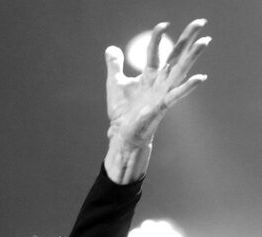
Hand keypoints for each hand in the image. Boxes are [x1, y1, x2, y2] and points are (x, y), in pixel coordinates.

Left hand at [105, 19, 209, 146]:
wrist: (121, 134)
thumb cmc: (122, 111)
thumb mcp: (115, 83)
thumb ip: (115, 65)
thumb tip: (111, 48)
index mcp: (149, 75)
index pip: (155, 51)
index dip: (158, 37)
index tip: (163, 24)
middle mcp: (159, 82)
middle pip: (175, 56)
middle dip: (187, 39)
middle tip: (200, 21)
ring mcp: (162, 94)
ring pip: (180, 71)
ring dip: (192, 56)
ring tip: (205, 41)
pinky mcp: (161, 107)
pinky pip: (175, 95)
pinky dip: (187, 87)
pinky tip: (200, 77)